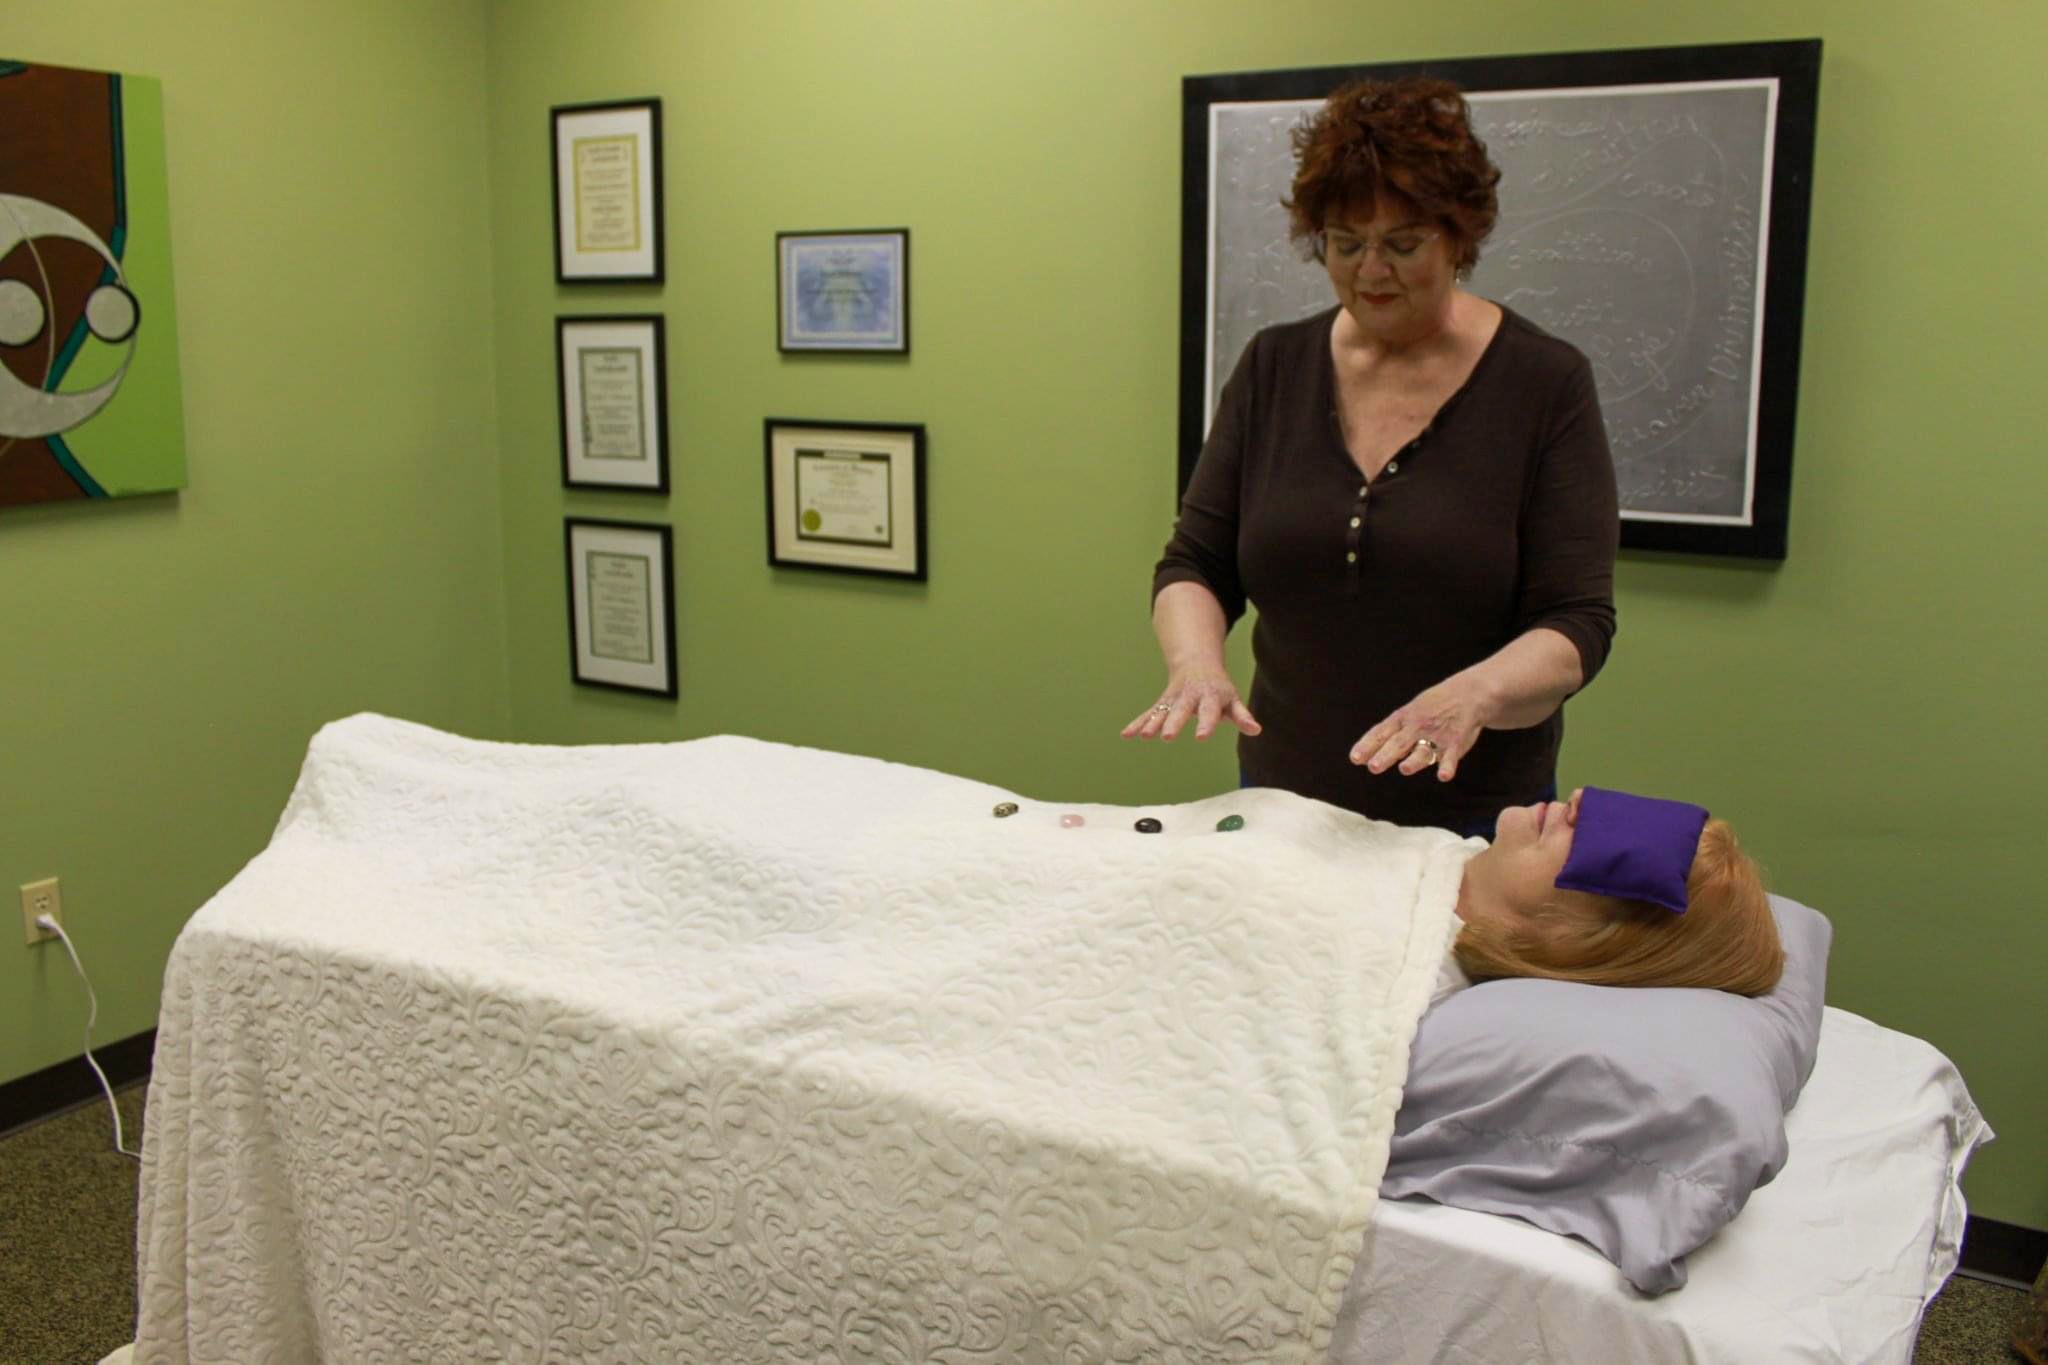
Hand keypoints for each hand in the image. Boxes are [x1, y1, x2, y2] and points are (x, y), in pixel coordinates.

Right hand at [1122, 669, 1261, 740]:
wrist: (1197, 664)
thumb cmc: (1219, 689)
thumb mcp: (1232, 700)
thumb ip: (1242, 716)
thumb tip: (1256, 730)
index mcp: (1210, 696)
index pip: (1209, 712)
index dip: (1206, 724)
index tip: (1200, 737)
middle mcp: (1189, 697)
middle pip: (1181, 711)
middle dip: (1173, 723)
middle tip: (1167, 737)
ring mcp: (1174, 699)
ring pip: (1162, 712)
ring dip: (1152, 723)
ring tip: (1144, 736)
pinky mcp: (1162, 703)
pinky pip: (1149, 713)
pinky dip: (1138, 723)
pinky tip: (1126, 735)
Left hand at [1349, 674, 1493, 781]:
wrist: (1469, 694)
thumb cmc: (1433, 706)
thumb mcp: (1409, 712)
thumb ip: (1391, 733)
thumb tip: (1366, 754)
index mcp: (1403, 718)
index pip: (1381, 732)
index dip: (1368, 745)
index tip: (1355, 759)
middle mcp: (1417, 726)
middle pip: (1399, 743)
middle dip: (1386, 754)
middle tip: (1373, 767)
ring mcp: (1437, 735)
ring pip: (1423, 750)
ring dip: (1414, 760)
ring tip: (1404, 769)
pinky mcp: (1456, 743)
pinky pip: (1451, 756)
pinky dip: (1448, 766)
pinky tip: (1443, 776)